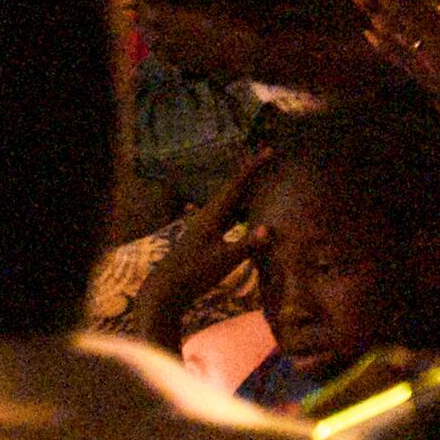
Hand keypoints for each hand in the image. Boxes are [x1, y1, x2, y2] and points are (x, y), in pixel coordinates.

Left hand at [141, 153, 270, 324]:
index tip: (268, 151)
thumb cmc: (195, 273)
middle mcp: (207, 215)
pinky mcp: (204, 237)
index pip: (236, 185)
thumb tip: (271, 228)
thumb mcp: (225, 259)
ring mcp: (204, 225)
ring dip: (246, 195)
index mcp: (212, 214)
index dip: (253, 168)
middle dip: (252, 176)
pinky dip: (240, 212)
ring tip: (263, 185)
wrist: (168, 288)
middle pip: (234, 190)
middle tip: (269, 161)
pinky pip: (227, 218)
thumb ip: (248, 244)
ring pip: (230, 204)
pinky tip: (242, 213)